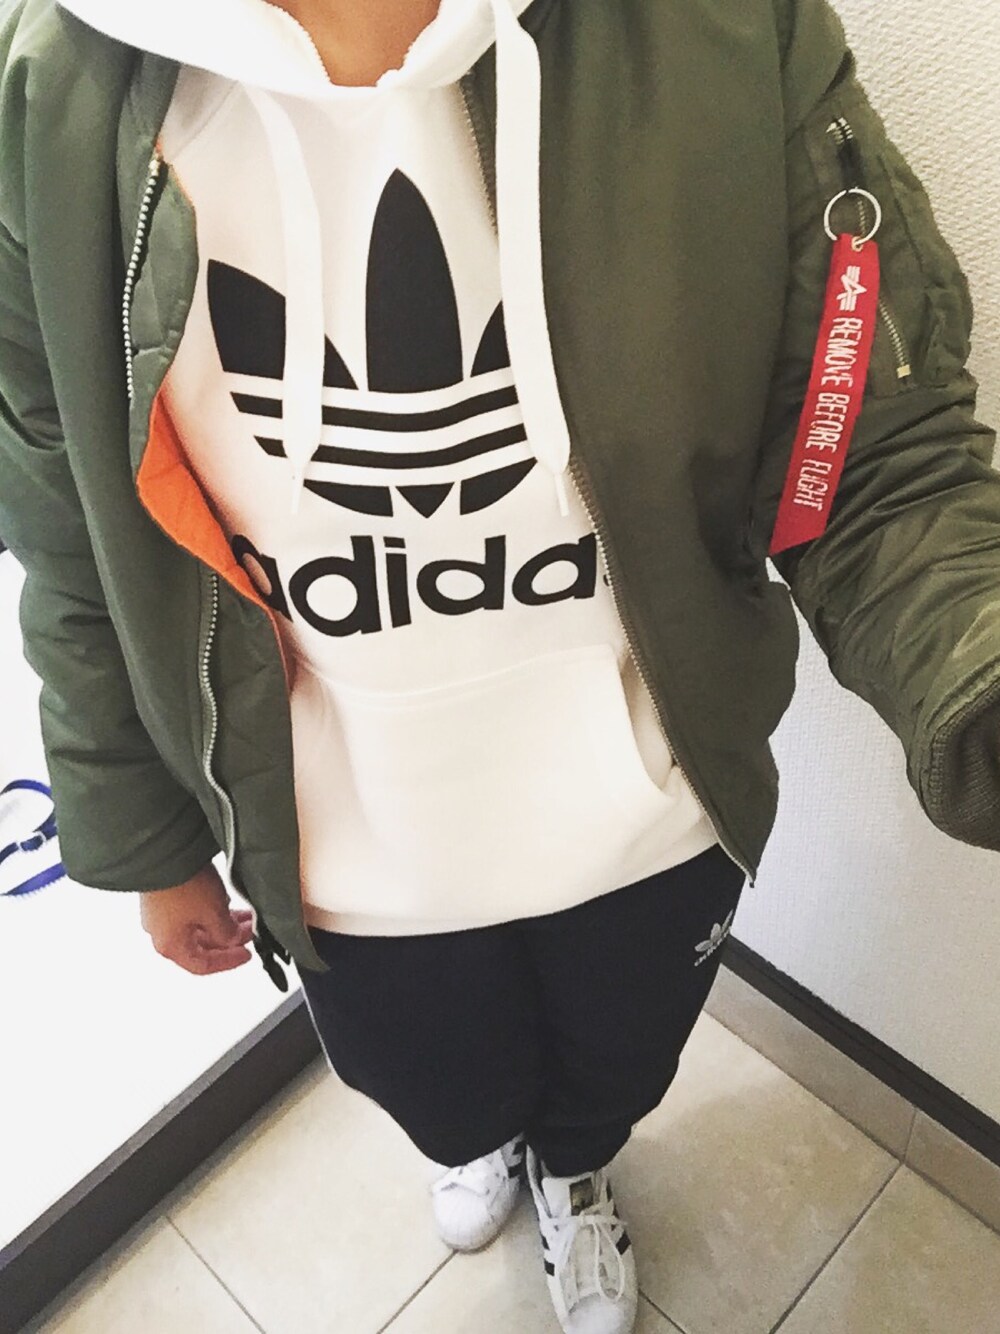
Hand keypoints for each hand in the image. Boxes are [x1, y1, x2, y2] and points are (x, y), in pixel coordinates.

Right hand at [139, 861, 254, 974]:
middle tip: (249, 930)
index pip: (202, 966)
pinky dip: (210, 910)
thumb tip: (232, 939)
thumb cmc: (181, 884)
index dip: (228, 962)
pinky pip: (191, 910)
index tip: (246, 954)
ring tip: (244, 914)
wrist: (163, 851)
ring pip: (198, 926)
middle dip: (229, 938)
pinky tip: (224, 900)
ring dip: (222, 922)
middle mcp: (162, 933)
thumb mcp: (214, 914)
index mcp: (170, 945)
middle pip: (201, 945)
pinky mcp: (164, 895)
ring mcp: (161, 914)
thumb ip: (227, 933)